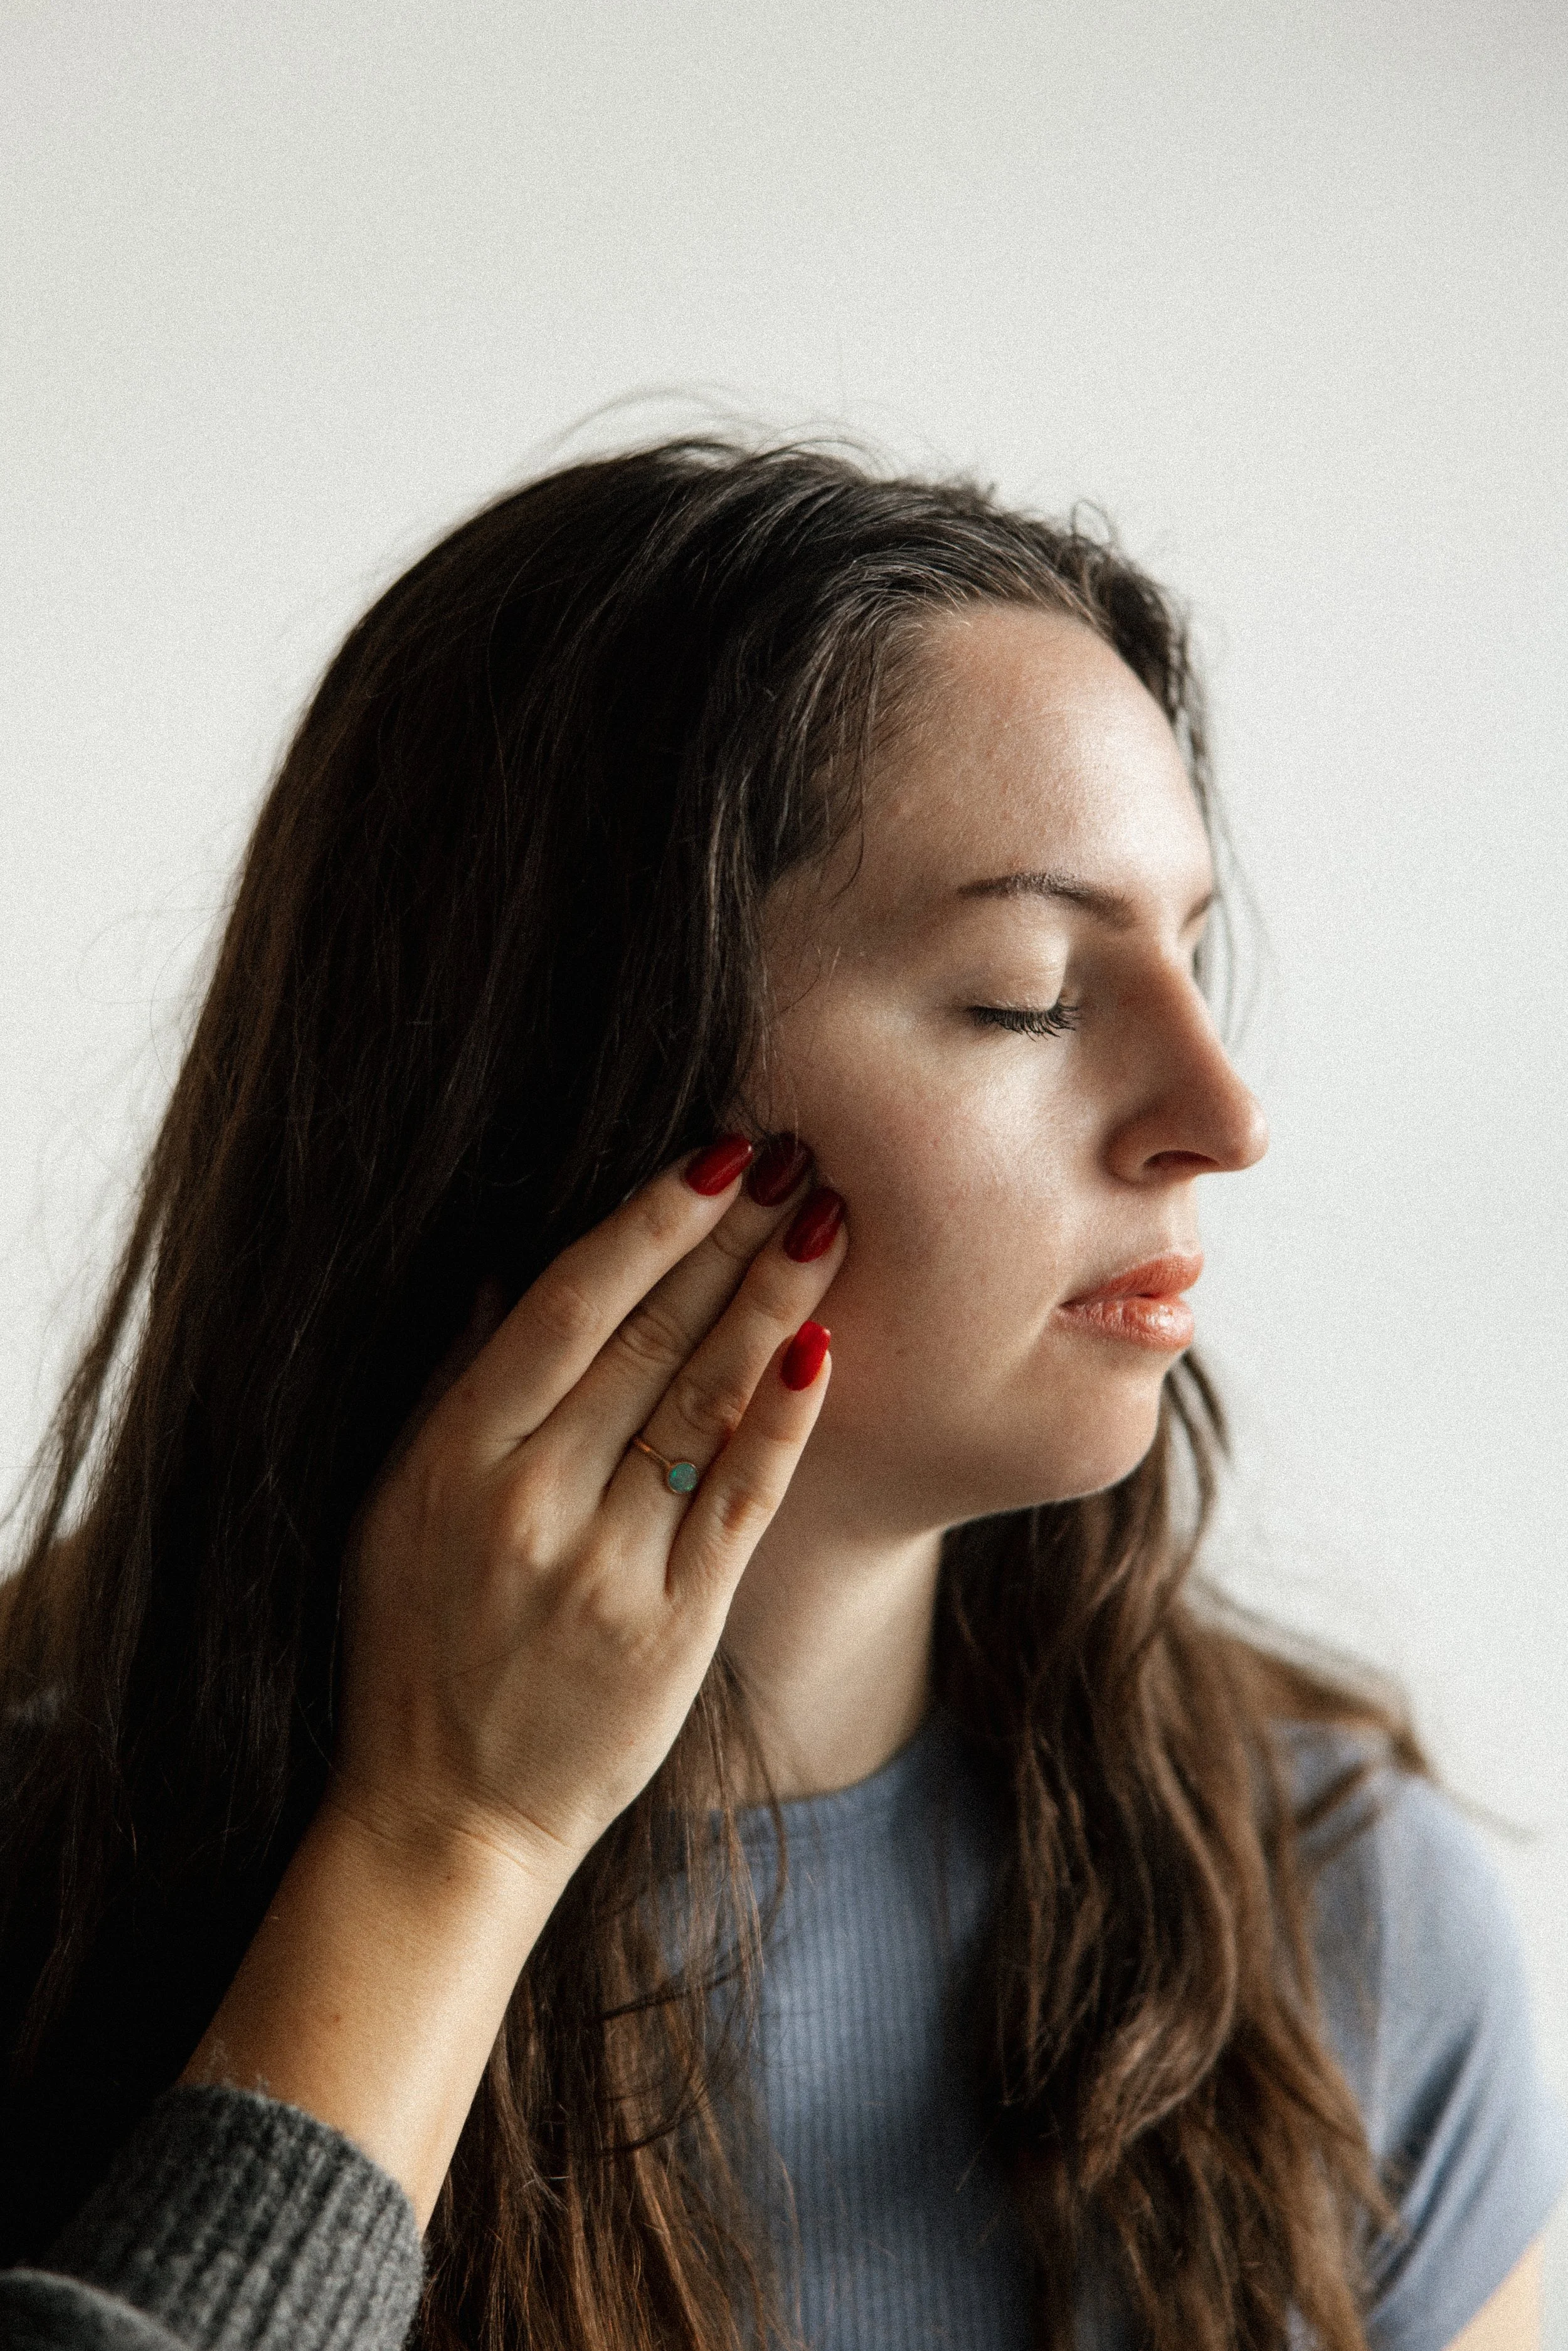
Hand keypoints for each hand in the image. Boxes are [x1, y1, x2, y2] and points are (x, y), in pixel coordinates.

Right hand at [327, 1136, 844, 1878]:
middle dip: (730, 1238)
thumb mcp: (392, 1510)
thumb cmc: (414, 1648)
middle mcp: (529, 1504)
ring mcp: (605, 1568)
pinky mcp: (673, 1628)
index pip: (564, 1309)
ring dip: (772, 1302)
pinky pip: (742, 1503)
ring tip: (826, 1221)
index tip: (710, 1152)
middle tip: (796, 1155)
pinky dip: (782, 1422)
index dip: (646, 1223)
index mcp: (453, 1460)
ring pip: (704, 1406)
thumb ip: (453, 1388)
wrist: (443, 1817)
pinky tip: (822, 1349)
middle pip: (649, 1341)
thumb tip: (499, 1266)